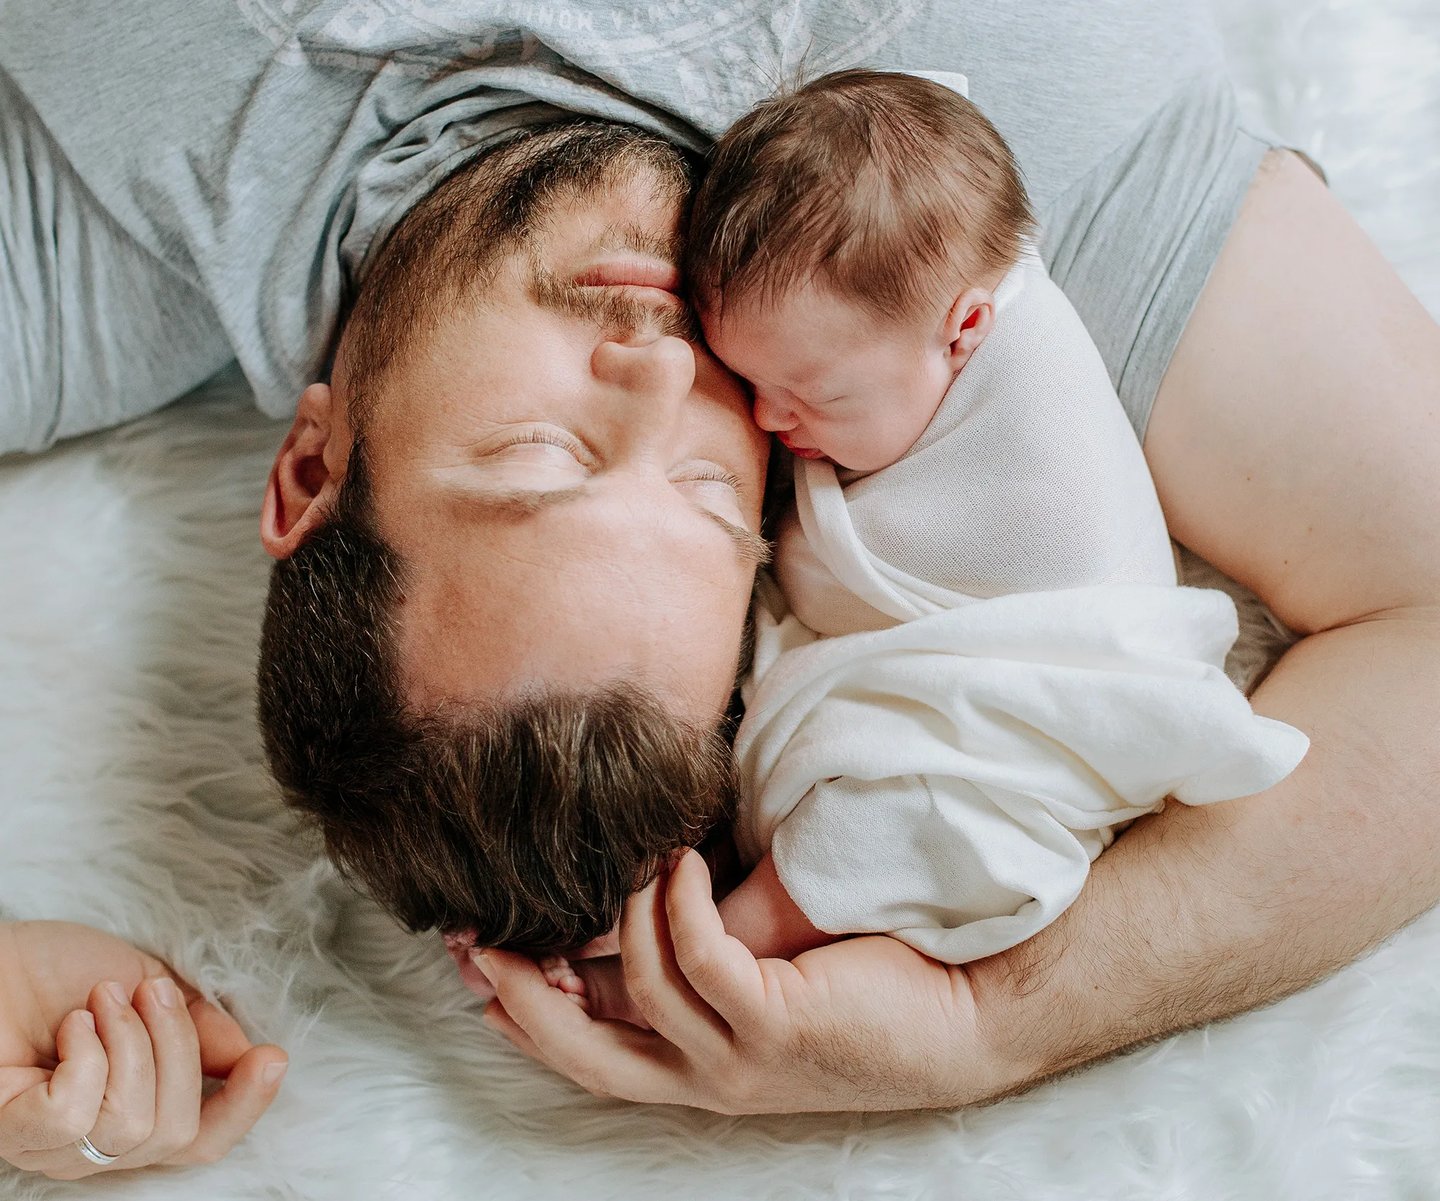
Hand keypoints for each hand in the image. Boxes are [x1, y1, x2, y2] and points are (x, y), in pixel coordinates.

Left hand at [0, 921, 287, 1179]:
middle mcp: (97, 1145)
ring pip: (131, 1124)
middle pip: (177, 1132)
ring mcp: (53, 1148)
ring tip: (102, 1000)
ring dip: (129, 1042)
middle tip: (149, 992)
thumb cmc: (57, 971)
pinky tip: (72, 1027)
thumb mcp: (148, 980)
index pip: (204, 1140)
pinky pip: (77, 1116)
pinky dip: (87, 1057)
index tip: (271, 1057)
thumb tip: (245, 1053)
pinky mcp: (15, 1132)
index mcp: (137, 1109)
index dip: (246, 1108)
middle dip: (177, 1047)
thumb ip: (196, 1021)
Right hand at [475, 850, 1012, 1113]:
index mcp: (699, 1072)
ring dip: (622, 915)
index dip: (525, 1021)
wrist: (970, 1016)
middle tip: (481, 935)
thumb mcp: (763, 987)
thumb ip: (698, 970)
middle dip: (524, 995)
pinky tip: (686, 862)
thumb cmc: (868, 986)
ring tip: (634, 858)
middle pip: (584, 1051)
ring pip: (639, 991)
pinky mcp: (780, 1023)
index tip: (476, 973)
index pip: (588, 1056)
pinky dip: (679, 905)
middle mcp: (710, 1077)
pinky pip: (701, 958)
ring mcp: (743, 1056)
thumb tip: (639, 914)